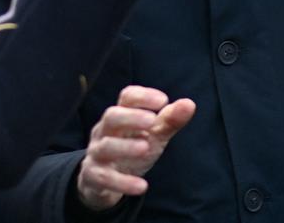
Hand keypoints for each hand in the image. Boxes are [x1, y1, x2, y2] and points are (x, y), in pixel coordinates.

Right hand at [76, 85, 195, 210]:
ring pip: (106, 146)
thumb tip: (189, 103)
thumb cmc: (131, 149)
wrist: (104, 181)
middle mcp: (104, 131)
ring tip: (145, 147)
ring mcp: (97, 153)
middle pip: (111, 117)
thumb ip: (169, 120)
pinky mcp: (94, 176)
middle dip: (131, 117)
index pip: (127, 97)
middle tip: (152, 121)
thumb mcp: (153, 135)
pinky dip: (123, 183)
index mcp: (120, 116)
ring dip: (125, 147)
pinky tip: (142, 186)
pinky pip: (105, 177)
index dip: (142, 96)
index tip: (162, 100)